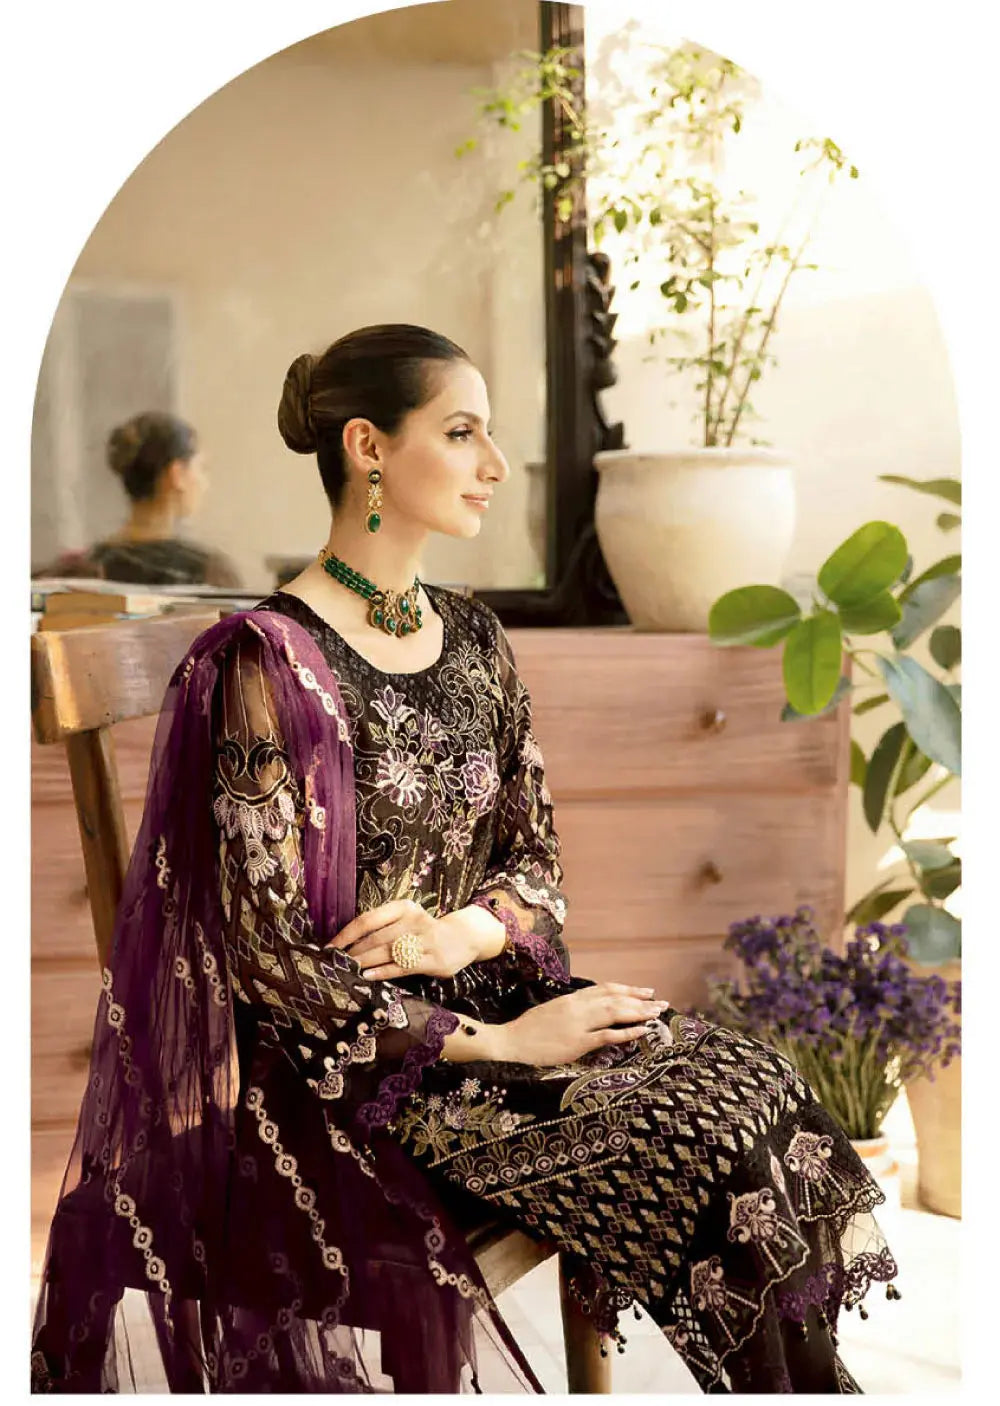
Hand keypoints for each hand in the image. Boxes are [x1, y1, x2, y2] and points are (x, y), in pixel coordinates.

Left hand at [326, 899, 488, 979]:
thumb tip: (346, 944)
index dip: (346, 935)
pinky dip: (383, 971)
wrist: (463, 937)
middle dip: (352, 953)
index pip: (367, 920)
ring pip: (386, 953)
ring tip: (347, 971)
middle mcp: (414, 920)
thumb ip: (382, 929)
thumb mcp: (405, 921)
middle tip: (335, 965)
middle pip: (375, 939)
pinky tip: (368, 976)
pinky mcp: (433, 960)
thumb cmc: (423, 931)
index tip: (329, 948)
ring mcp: (425, 940)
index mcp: (402, 907)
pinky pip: (402, 967)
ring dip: (364, 963)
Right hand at [493, 983, 668, 1064]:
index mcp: (571, 999)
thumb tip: (589, 1009)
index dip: (627, 990)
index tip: (644, 992)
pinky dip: (627, 1032)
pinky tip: (642, 1031)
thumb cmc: (528, 1030)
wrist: (510, 1042)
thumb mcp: (551, 1011)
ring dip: (639, 1012)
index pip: (605, 989)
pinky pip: (607, 1035)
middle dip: (640, 1000)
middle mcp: (577, 1007)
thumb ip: (571, 1009)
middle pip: (615, 998)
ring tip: (656, 1013)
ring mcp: (578, 1024)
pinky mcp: (577, 1042)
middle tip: (660, 1002)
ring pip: (615, 1012)